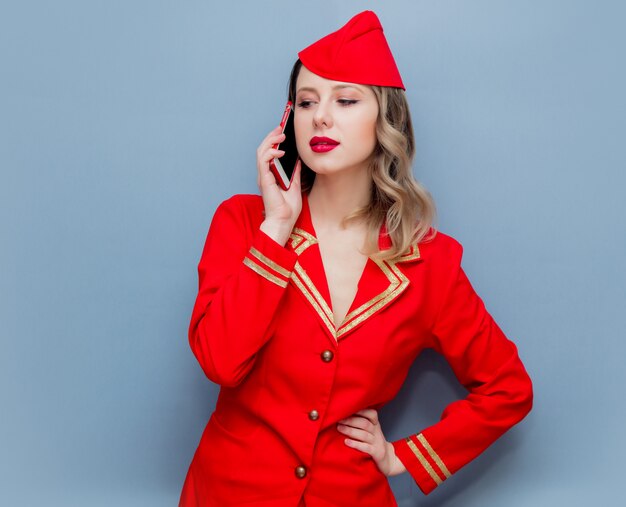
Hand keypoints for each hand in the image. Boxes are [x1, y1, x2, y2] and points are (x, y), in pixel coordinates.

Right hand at [256, 126, 301, 244]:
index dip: (274, 141)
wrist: (284, 220)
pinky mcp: (264, 179)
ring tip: (281, 133)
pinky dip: (270, 152)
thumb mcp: (295, 185)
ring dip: (270, 140)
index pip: (269, 153)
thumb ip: (295, 172)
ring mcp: (263, 176)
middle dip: (272, 136)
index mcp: (271, 175)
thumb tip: (298, 160)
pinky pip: (263, 160)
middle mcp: (265, 174)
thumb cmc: (288, 208)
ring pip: (261, 151)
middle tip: (281, 127)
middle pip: (264, 149)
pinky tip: (280, 150)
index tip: (283, 131)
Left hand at [337, 408, 406, 476]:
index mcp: (375, 425)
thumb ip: (360, 424)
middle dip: (351, 420)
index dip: (360, 411)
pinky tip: (346, 442)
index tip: (348, 408)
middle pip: (365, 423)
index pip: (372, 414)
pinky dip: (356, 444)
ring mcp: (377, 443)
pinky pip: (366, 448)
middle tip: (338, 420)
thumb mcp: (370, 432)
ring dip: (350, 430)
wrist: (387, 461)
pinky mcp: (377, 453)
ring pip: (364, 435)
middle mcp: (377, 432)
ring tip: (339, 428)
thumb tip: (342, 415)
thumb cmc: (373, 443)